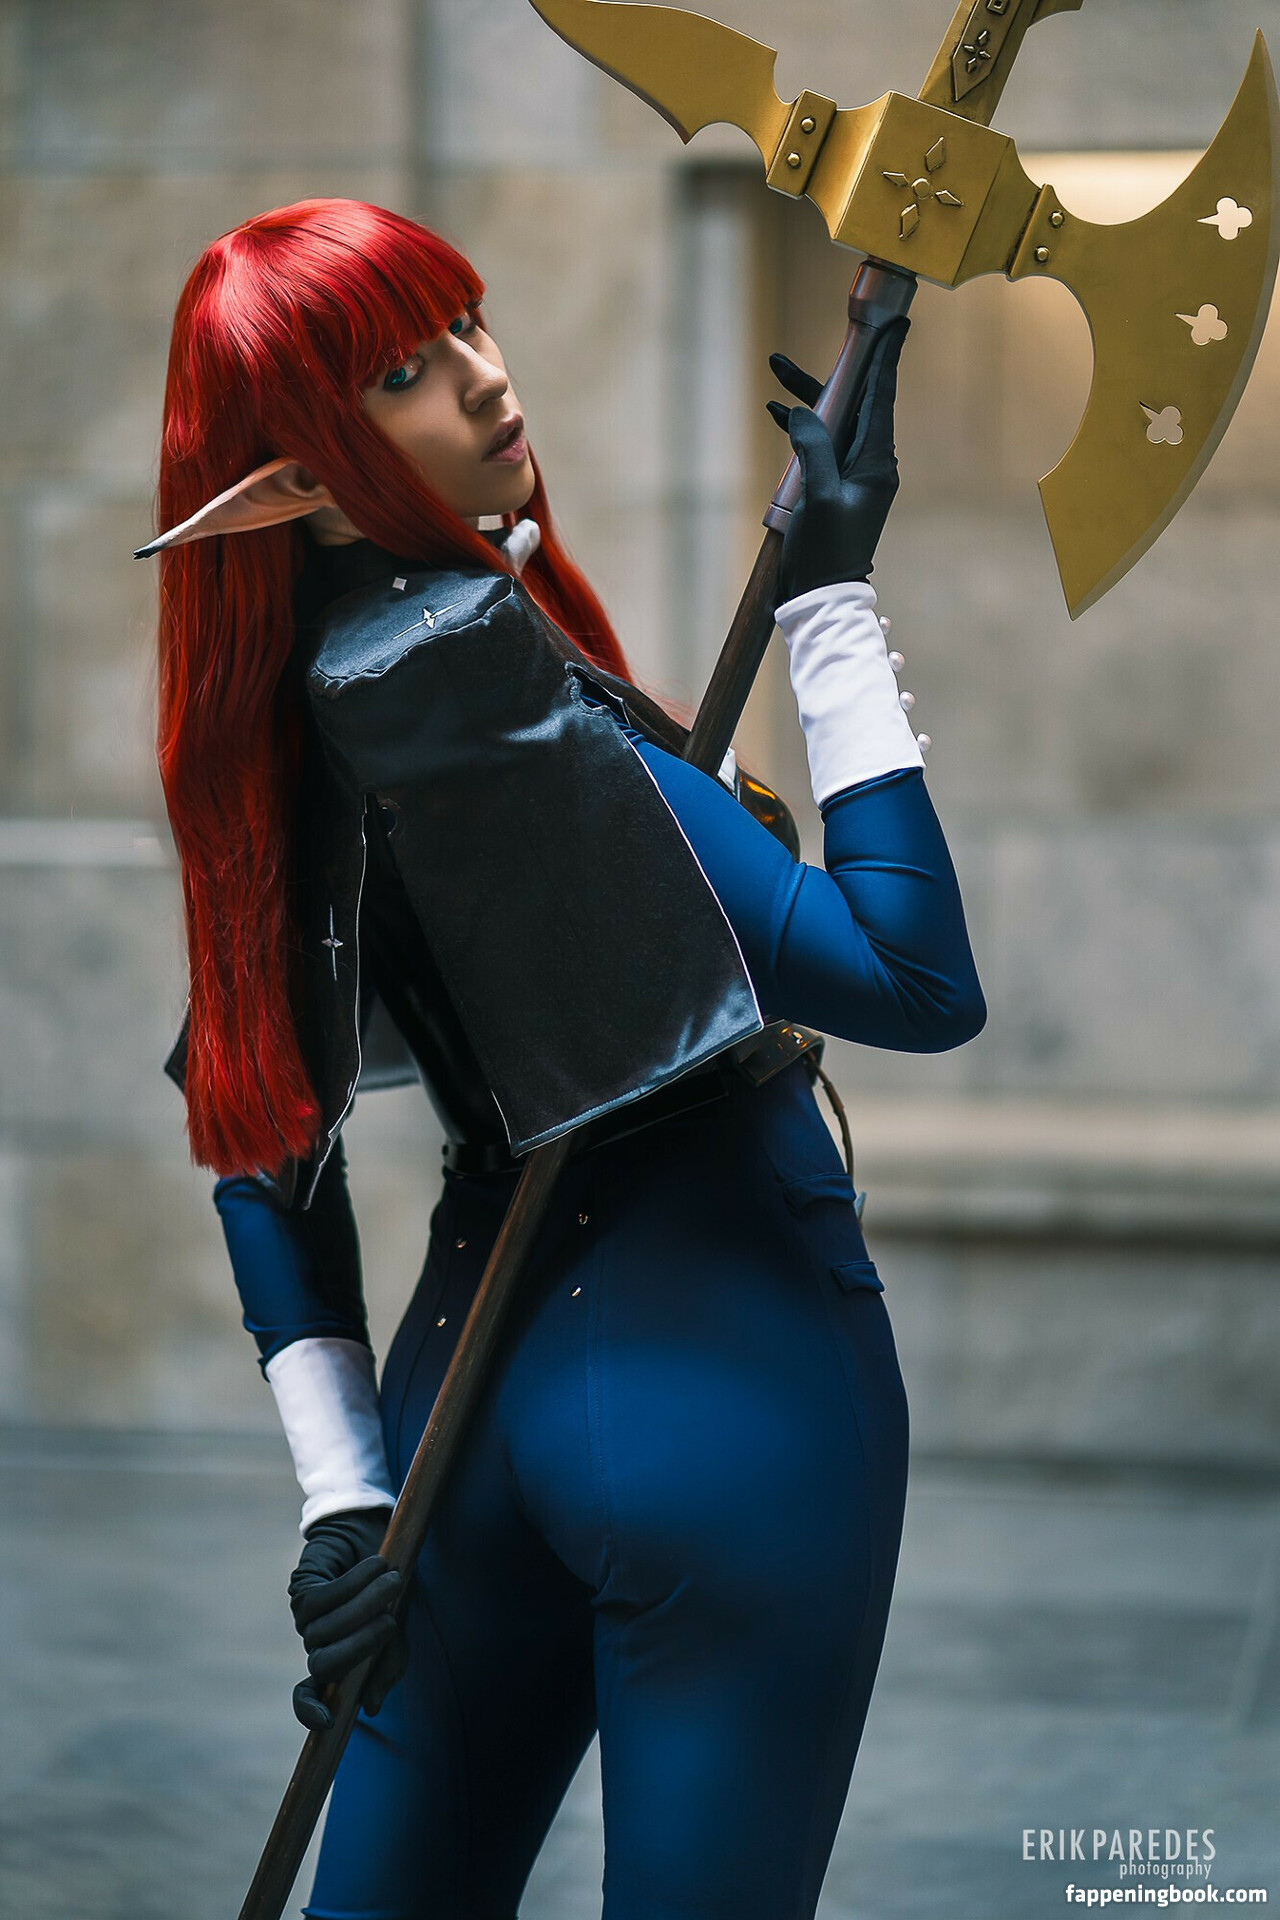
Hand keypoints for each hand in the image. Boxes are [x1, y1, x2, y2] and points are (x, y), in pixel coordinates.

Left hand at [287, 1507, 408, 1730]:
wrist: (376, 1536)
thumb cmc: (389, 1587)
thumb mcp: (398, 1623)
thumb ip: (388, 1660)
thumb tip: (370, 1706)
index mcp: (337, 1660)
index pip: (309, 1696)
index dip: (311, 1710)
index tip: (329, 1721)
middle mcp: (317, 1643)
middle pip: (324, 1666)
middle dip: (361, 1646)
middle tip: (392, 1621)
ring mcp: (305, 1618)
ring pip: (327, 1629)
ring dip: (365, 1605)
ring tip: (394, 1580)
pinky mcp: (302, 1588)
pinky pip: (324, 1597)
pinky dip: (354, 1583)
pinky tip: (376, 1565)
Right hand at [768, 318, 909, 600]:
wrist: (820, 595)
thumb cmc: (826, 552)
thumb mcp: (819, 497)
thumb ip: (814, 449)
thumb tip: (801, 413)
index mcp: (877, 462)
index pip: (882, 398)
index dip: (886, 360)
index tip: (896, 326)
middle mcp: (869, 463)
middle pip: (858, 401)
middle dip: (843, 368)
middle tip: (851, 330)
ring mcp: (850, 474)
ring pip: (833, 420)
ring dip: (808, 396)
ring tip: (777, 366)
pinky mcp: (831, 484)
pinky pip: (819, 443)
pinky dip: (800, 426)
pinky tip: (777, 411)